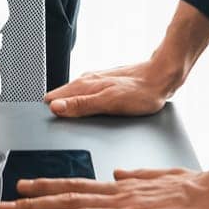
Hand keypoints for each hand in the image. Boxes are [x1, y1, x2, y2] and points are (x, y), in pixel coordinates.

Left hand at [0, 166, 208, 208]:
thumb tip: (118, 174)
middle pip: (68, 202)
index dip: (47, 187)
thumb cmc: (200, 191)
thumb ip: (138, 177)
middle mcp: (120, 198)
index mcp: (124, 188)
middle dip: (32, 206)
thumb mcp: (163, 178)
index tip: (21, 186)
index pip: (76, 186)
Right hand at [42, 57, 182, 117]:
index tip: (46, 127)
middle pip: (61, 99)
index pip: (52, 99)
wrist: (162, 78)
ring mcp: (96, 83)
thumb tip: (55, 108)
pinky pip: (86, 98)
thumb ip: (81, 105)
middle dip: (56, 113)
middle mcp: (87, 81)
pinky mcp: (105, 87)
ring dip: (69, 110)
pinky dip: (82, 107)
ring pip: (73, 98)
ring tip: (67, 124)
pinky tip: (87, 116)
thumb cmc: (141, 92)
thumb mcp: (109, 103)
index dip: (47, 113)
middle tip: (55, 130)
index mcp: (84, 85)